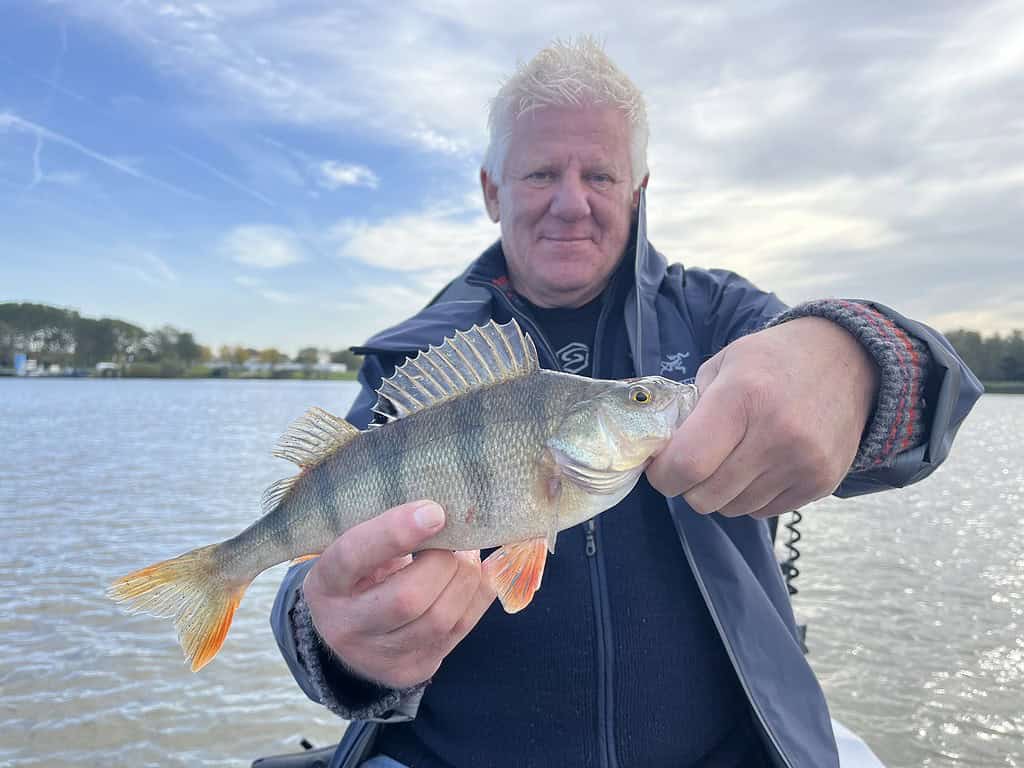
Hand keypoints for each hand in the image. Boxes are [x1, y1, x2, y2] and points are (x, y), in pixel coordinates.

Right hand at [302, 500, 495, 688]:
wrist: (347, 632)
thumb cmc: (358, 573)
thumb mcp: (355, 546)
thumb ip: (387, 530)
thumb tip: (444, 508)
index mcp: (326, 584)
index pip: (353, 556)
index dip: (395, 532)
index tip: (434, 511)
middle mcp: (347, 627)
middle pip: (407, 598)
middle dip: (444, 561)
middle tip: (454, 537)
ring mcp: (380, 656)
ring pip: (440, 619)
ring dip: (466, 577)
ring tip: (464, 554)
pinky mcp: (413, 669)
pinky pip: (461, 630)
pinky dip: (479, 594)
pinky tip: (478, 573)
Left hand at [647, 317, 877, 517]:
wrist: (847, 359)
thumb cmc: (773, 360)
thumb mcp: (724, 364)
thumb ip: (690, 408)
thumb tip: (663, 453)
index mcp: (743, 397)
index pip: (688, 464)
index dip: (663, 475)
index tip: (660, 468)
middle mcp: (777, 434)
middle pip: (706, 496)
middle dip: (688, 486)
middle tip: (693, 464)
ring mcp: (804, 462)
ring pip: (733, 509)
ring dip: (721, 492)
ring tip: (731, 459)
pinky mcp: (822, 482)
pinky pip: (763, 511)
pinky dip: (750, 496)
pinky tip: (758, 465)